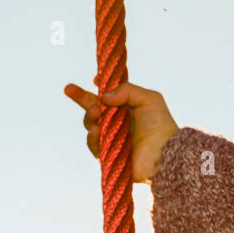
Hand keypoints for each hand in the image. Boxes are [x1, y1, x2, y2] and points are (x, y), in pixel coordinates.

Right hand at [63, 81, 180, 183]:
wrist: (163, 152)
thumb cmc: (160, 124)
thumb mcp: (148, 99)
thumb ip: (127, 90)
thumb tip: (103, 97)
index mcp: (127, 107)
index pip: (107, 95)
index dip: (99, 86)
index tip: (94, 79)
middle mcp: (117, 122)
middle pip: (93, 108)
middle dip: (80, 96)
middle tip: (70, 89)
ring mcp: (111, 137)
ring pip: (91, 125)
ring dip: (89, 116)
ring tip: (95, 112)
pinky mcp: (107, 153)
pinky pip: (94, 144)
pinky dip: (92, 137)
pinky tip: (96, 131)